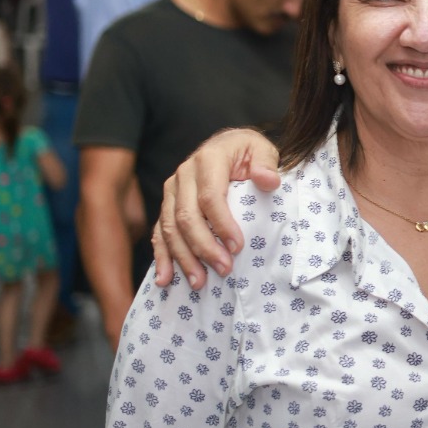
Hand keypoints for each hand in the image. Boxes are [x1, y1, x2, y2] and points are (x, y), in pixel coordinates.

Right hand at [152, 129, 280, 289]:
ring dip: (184, 258)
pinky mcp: (167, 205)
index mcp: (207, 160)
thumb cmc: (247, 151)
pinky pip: (160, 233)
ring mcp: (171, 192)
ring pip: (170, 228)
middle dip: (204, 246)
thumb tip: (268, 180)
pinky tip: (165, 278)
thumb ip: (265, 163)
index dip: (222, 223)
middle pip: (186, 216)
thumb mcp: (261, 149)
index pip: (210, 196)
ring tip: (199, 282)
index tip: (238, 247)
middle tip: (223, 270)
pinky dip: (162, 257)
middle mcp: (183, 175)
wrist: (226, 145)